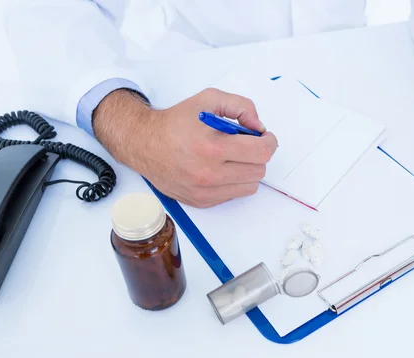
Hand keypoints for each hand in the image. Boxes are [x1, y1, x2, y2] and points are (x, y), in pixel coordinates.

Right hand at [93, 88, 277, 207]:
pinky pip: (233, 195)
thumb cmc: (175, 122)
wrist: (144, 143)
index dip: (269, 143)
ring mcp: (205, 191)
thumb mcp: (209, 99)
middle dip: (257, 155)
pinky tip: (220, 168)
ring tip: (233, 157)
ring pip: (250, 186)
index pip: (261, 153)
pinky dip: (233, 182)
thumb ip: (241, 107)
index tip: (265, 138)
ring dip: (247, 170)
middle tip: (247, 145)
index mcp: (212, 147)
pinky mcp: (201, 201)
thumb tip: (259, 128)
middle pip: (259, 171)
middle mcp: (209, 174)